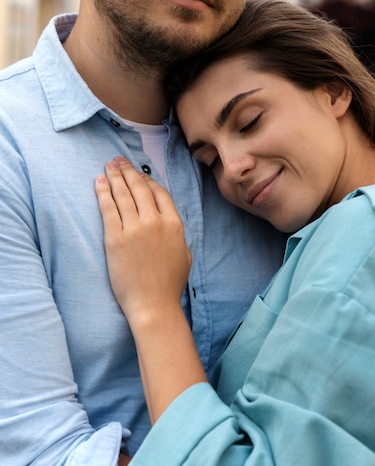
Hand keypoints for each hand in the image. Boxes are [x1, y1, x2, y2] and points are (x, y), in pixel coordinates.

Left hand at [95, 158, 191, 323]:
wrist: (153, 304)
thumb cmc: (170, 284)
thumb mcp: (184, 254)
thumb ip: (177, 232)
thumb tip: (167, 219)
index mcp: (174, 224)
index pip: (159, 193)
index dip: (146, 180)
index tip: (138, 174)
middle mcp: (155, 221)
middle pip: (139, 188)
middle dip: (128, 171)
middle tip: (118, 160)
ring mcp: (134, 229)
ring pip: (123, 194)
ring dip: (114, 176)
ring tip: (108, 165)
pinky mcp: (115, 238)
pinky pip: (108, 208)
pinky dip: (103, 192)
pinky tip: (99, 182)